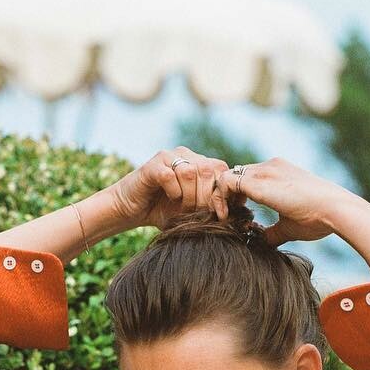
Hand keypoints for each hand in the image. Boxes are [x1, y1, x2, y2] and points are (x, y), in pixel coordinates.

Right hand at [108, 146, 233, 230]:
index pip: (221, 169)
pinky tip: (169, 198)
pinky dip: (173, 191)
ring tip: (182, 207)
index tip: (221, 213)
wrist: (130, 209)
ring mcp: (167, 157)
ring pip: (191, 172)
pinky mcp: (152, 165)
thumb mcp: (193, 211)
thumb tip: (239, 213)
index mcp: (197, 163)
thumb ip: (213, 206)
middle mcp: (184, 156)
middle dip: (206, 197)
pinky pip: (171, 175)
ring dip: (189, 196)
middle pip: (208, 170)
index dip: (224, 192)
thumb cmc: (163, 211)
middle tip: (197, 212)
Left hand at [225, 157, 348, 245]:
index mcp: (278, 172)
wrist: (336, 209)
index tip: (239, 215)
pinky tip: (226, 216)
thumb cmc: (320, 218)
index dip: (237, 196)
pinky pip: (227, 182)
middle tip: (228, 218)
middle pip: (235, 174)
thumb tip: (261, 243)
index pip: (247, 177)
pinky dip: (221, 198)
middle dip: (227, 197)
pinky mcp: (259, 182)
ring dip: (221, 197)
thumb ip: (273, 232)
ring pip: (228, 175)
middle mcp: (269, 166)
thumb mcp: (291, 226)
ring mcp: (264, 171)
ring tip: (226, 217)